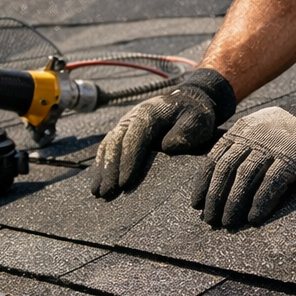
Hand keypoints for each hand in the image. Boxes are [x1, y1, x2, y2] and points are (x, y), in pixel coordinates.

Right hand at [90, 68, 235, 199]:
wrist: (188, 101)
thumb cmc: (195, 115)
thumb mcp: (198, 120)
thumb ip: (185, 132)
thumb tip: (167, 147)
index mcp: (149, 113)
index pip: (134, 138)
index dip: (128, 161)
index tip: (124, 183)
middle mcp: (132, 116)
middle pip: (116, 143)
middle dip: (110, 169)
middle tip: (107, 193)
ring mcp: (125, 123)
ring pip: (108, 145)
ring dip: (102, 169)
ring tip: (98, 192)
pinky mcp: (123, 130)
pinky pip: (107, 147)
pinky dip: (101, 164)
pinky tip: (97, 182)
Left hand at [191, 79, 295, 227]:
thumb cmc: (288, 130)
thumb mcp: (260, 126)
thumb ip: (241, 143)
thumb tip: (221, 174)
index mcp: (242, 129)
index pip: (214, 157)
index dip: (203, 182)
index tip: (197, 202)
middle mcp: (253, 136)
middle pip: (226, 169)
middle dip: (215, 197)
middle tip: (210, 219)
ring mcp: (272, 147)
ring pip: (245, 178)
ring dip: (234, 203)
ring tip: (228, 222)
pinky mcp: (291, 159)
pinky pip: (271, 184)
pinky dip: (261, 202)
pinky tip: (254, 217)